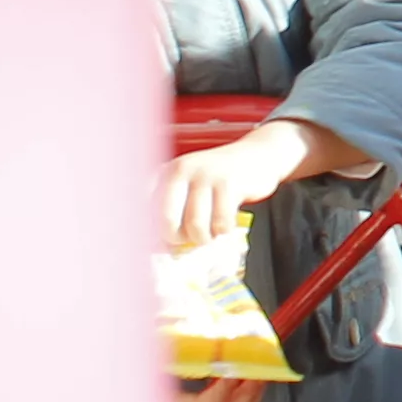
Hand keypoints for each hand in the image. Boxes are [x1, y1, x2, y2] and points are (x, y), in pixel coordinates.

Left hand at [162, 122, 320, 251]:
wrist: (258, 154)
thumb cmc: (218, 180)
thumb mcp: (189, 187)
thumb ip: (173, 210)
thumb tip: (164, 247)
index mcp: (164, 172)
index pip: (143, 207)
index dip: (149, 232)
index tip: (159, 243)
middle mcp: (180, 169)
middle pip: (166, 221)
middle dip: (177, 239)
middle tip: (187, 239)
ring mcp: (205, 174)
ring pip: (195, 225)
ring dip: (203, 238)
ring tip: (209, 234)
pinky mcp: (230, 182)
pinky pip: (221, 222)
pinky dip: (223, 231)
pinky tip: (225, 224)